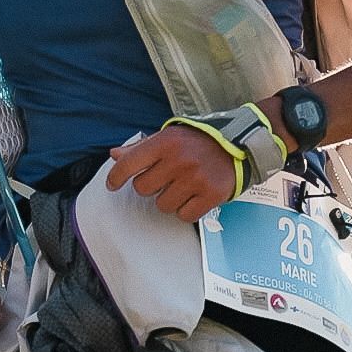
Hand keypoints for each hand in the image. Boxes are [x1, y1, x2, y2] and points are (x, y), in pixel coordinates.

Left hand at [106, 125, 235, 219]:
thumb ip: (141, 148)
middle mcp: (179, 160)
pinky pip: (184, 215)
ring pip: (162, 205)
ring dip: (169, 199)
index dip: (116, 177)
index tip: (112, 185)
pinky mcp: (211, 196)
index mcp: (166, 142)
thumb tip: (115, 155)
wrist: (240, 144)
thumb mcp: (170, 136)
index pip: (129, 163)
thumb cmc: (200, 140)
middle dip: (150, 186)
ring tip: (182, 186)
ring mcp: (196, 179)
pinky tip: (194, 196)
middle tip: (165, 178)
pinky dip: (186, 210)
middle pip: (143, 188)